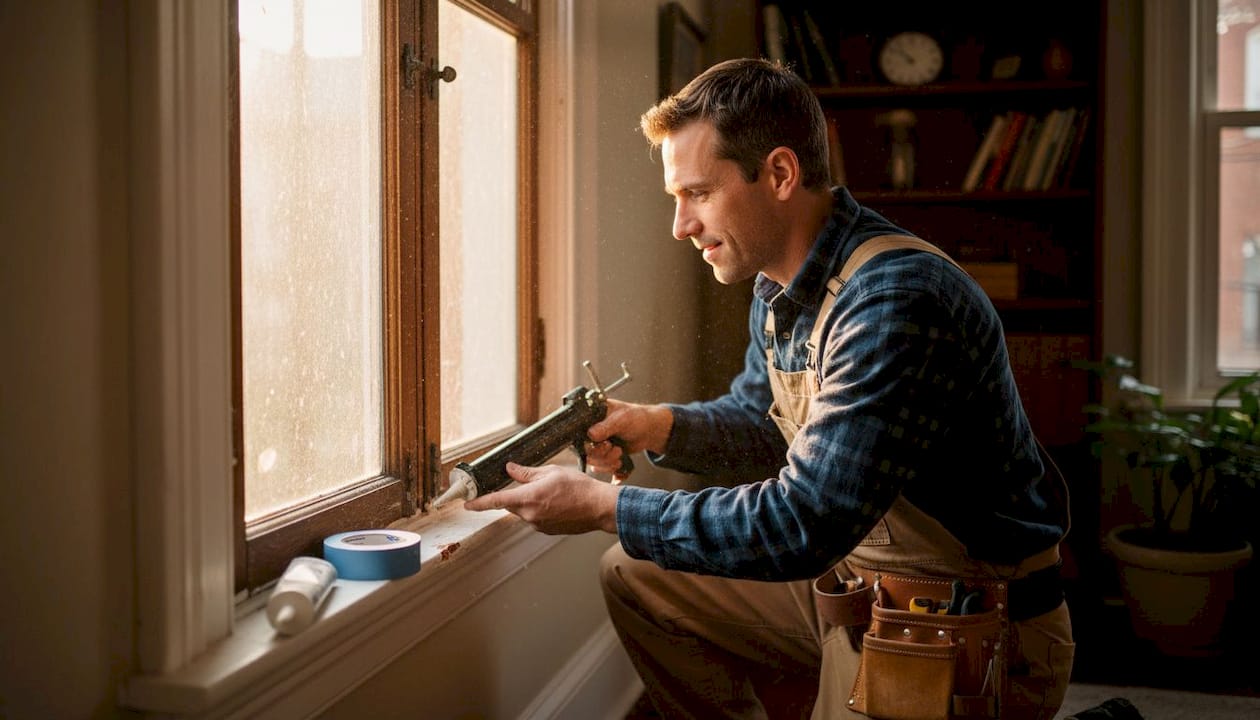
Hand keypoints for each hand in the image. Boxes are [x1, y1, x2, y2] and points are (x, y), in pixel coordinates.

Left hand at [462, 462, 620, 534]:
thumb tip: (511, 469)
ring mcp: (538, 525)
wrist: (599, 507)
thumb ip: (527, 473)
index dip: (478, 503)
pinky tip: (559, 503)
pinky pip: (537, 518)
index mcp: (528, 498)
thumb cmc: (579, 488)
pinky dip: (542, 510)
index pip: (496, 500)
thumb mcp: (551, 472)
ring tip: (555, 493)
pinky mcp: (547, 531)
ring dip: (532, 501)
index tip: (466, 504)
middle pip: (512, 504)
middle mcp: (530, 515)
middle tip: (536, 484)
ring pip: (525, 511)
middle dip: (518, 494)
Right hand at [583, 400, 673, 475]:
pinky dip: (611, 470)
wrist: (648, 430)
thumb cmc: (636, 418)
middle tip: (616, 449)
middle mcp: (589, 432)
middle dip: (602, 455)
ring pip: (593, 462)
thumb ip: (606, 427)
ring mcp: (596, 445)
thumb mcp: (622, 419)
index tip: (606, 444)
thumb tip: (590, 434)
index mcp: (590, 418)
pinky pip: (601, 468)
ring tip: (620, 454)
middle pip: (585, 452)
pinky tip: (620, 466)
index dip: (589, 444)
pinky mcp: (603, 455)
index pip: (577, 434)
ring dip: (607, 463)